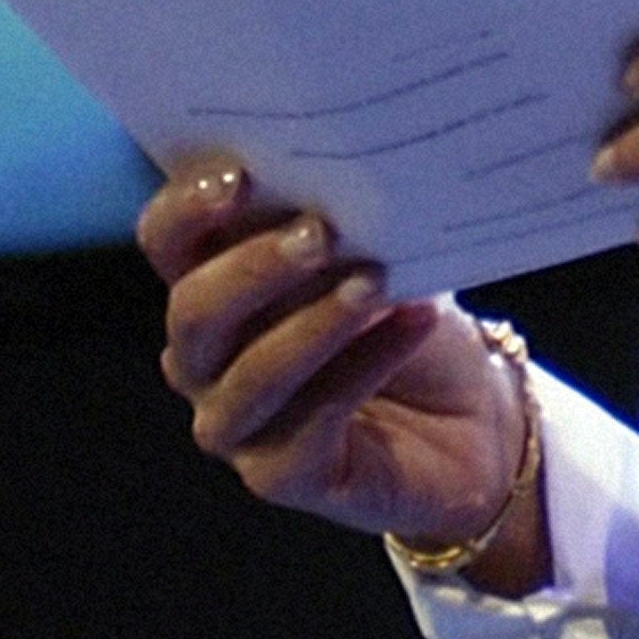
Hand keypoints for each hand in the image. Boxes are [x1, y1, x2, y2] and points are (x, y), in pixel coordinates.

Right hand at [138, 162, 541, 581]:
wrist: (472, 412)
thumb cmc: (405, 313)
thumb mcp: (377, 248)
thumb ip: (342, 214)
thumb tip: (352, 163)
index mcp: (211, 283)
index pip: (166, 241)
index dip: (187, 209)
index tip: (239, 176)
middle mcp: (205, 359)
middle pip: (195, 313)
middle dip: (254, 268)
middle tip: (321, 234)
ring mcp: (236, 424)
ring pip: (250, 375)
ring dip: (313, 324)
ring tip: (374, 282)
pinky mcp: (281, 476)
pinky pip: (309, 424)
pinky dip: (364, 366)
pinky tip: (413, 324)